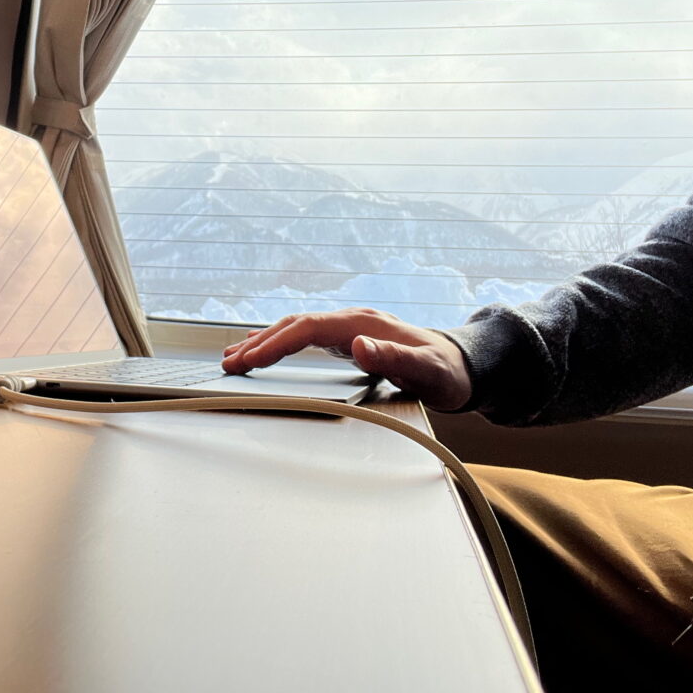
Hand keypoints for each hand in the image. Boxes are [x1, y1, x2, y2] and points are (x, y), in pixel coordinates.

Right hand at [221, 307, 472, 410]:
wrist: (465, 366)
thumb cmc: (447, 372)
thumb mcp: (426, 370)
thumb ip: (394, 358)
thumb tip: (358, 345)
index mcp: (361, 324)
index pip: (305, 328)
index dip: (273, 343)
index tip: (248, 360)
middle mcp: (351, 321)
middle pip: (293, 325)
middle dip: (258, 342)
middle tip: (227, 362)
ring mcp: (349, 328)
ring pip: (295, 328)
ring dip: (264, 341)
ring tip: (234, 356)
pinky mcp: (349, 338)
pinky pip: (305, 336)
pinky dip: (280, 342)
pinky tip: (267, 350)